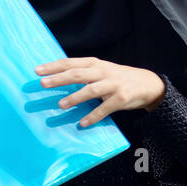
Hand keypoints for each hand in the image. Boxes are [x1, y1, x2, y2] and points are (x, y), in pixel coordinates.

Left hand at [35, 57, 165, 126]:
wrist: (149, 84)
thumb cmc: (120, 78)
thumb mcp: (103, 70)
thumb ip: (85, 72)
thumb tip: (59, 78)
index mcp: (96, 64)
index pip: (72, 63)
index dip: (54, 66)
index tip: (38, 71)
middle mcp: (104, 72)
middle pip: (78, 74)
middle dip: (60, 79)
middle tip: (43, 84)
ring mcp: (114, 85)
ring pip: (91, 90)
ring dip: (75, 98)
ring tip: (61, 104)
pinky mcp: (122, 98)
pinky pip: (105, 108)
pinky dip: (93, 116)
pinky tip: (83, 123)